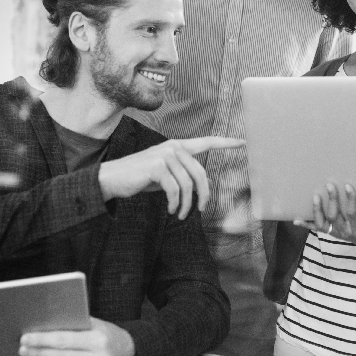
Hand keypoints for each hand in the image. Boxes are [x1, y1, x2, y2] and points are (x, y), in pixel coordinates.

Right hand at [98, 136, 243, 217]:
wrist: (112, 179)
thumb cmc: (139, 178)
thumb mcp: (165, 175)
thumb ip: (182, 175)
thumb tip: (201, 186)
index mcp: (177, 147)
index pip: (205, 142)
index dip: (225, 143)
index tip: (242, 142)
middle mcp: (173, 147)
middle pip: (200, 173)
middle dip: (204, 194)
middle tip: (200, 210)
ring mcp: (165, 154)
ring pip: (188, 184)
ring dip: (186, 204)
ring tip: (180, 214)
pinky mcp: (157, 166)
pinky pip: (176, 190)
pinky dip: (176, 204)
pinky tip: (172, 211)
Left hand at [293, 182, 355, 253]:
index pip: (353, 214)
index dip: (350, 200)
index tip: (348, 186)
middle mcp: (345, 233)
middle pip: (335, 216)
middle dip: (332, 200)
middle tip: (330, 185)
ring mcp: (336, 233)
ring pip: (323, 223)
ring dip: (317, 210)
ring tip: (315, 196)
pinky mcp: (331, 232)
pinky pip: (317, 229)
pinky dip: (306, 225)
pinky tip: (296, 220)